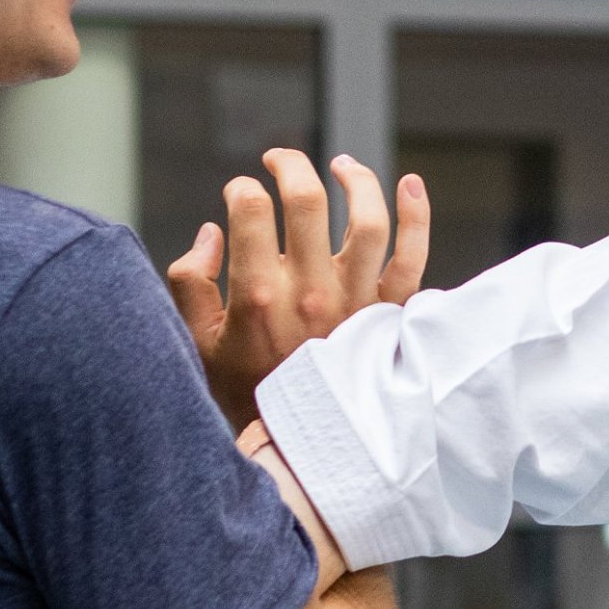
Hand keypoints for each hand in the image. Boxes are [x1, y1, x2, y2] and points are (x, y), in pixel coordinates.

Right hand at [168, 150, 429, 426]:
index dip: (242, 189)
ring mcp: (356, 304)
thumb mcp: (197, 343)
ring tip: (340, 166)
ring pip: (367, 220)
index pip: (251, 211)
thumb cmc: (244, 392)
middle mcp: (311, 294)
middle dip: (289, 166)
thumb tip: (212, 232)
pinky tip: (409, 184)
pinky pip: (413, 258)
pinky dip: (417, 215)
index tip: (240, 193)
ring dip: (355, 179)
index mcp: (258, 297)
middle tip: (279, 161)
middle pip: (306, 201)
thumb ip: (190, 282)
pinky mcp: (389, 315)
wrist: (300, 447)